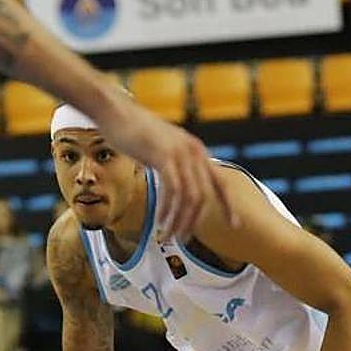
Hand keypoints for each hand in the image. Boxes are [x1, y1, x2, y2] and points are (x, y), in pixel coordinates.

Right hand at [96, 97, 236, 241]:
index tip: (235, 225)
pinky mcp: (163, 155)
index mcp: (197, 151)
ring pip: (189, 196)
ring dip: (179, 220)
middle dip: (195, 221)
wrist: (115, 111)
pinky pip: (172, 189)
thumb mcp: (162, 149)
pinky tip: (159, 219)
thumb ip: (174, 164)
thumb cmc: (134, 132)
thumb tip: (176, 184)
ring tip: (169, 235)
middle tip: (184, 239)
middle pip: (205, 195)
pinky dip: (167, 209)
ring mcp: (180, 152)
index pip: (221, 182)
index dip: (229, 205)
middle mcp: (194, 151)